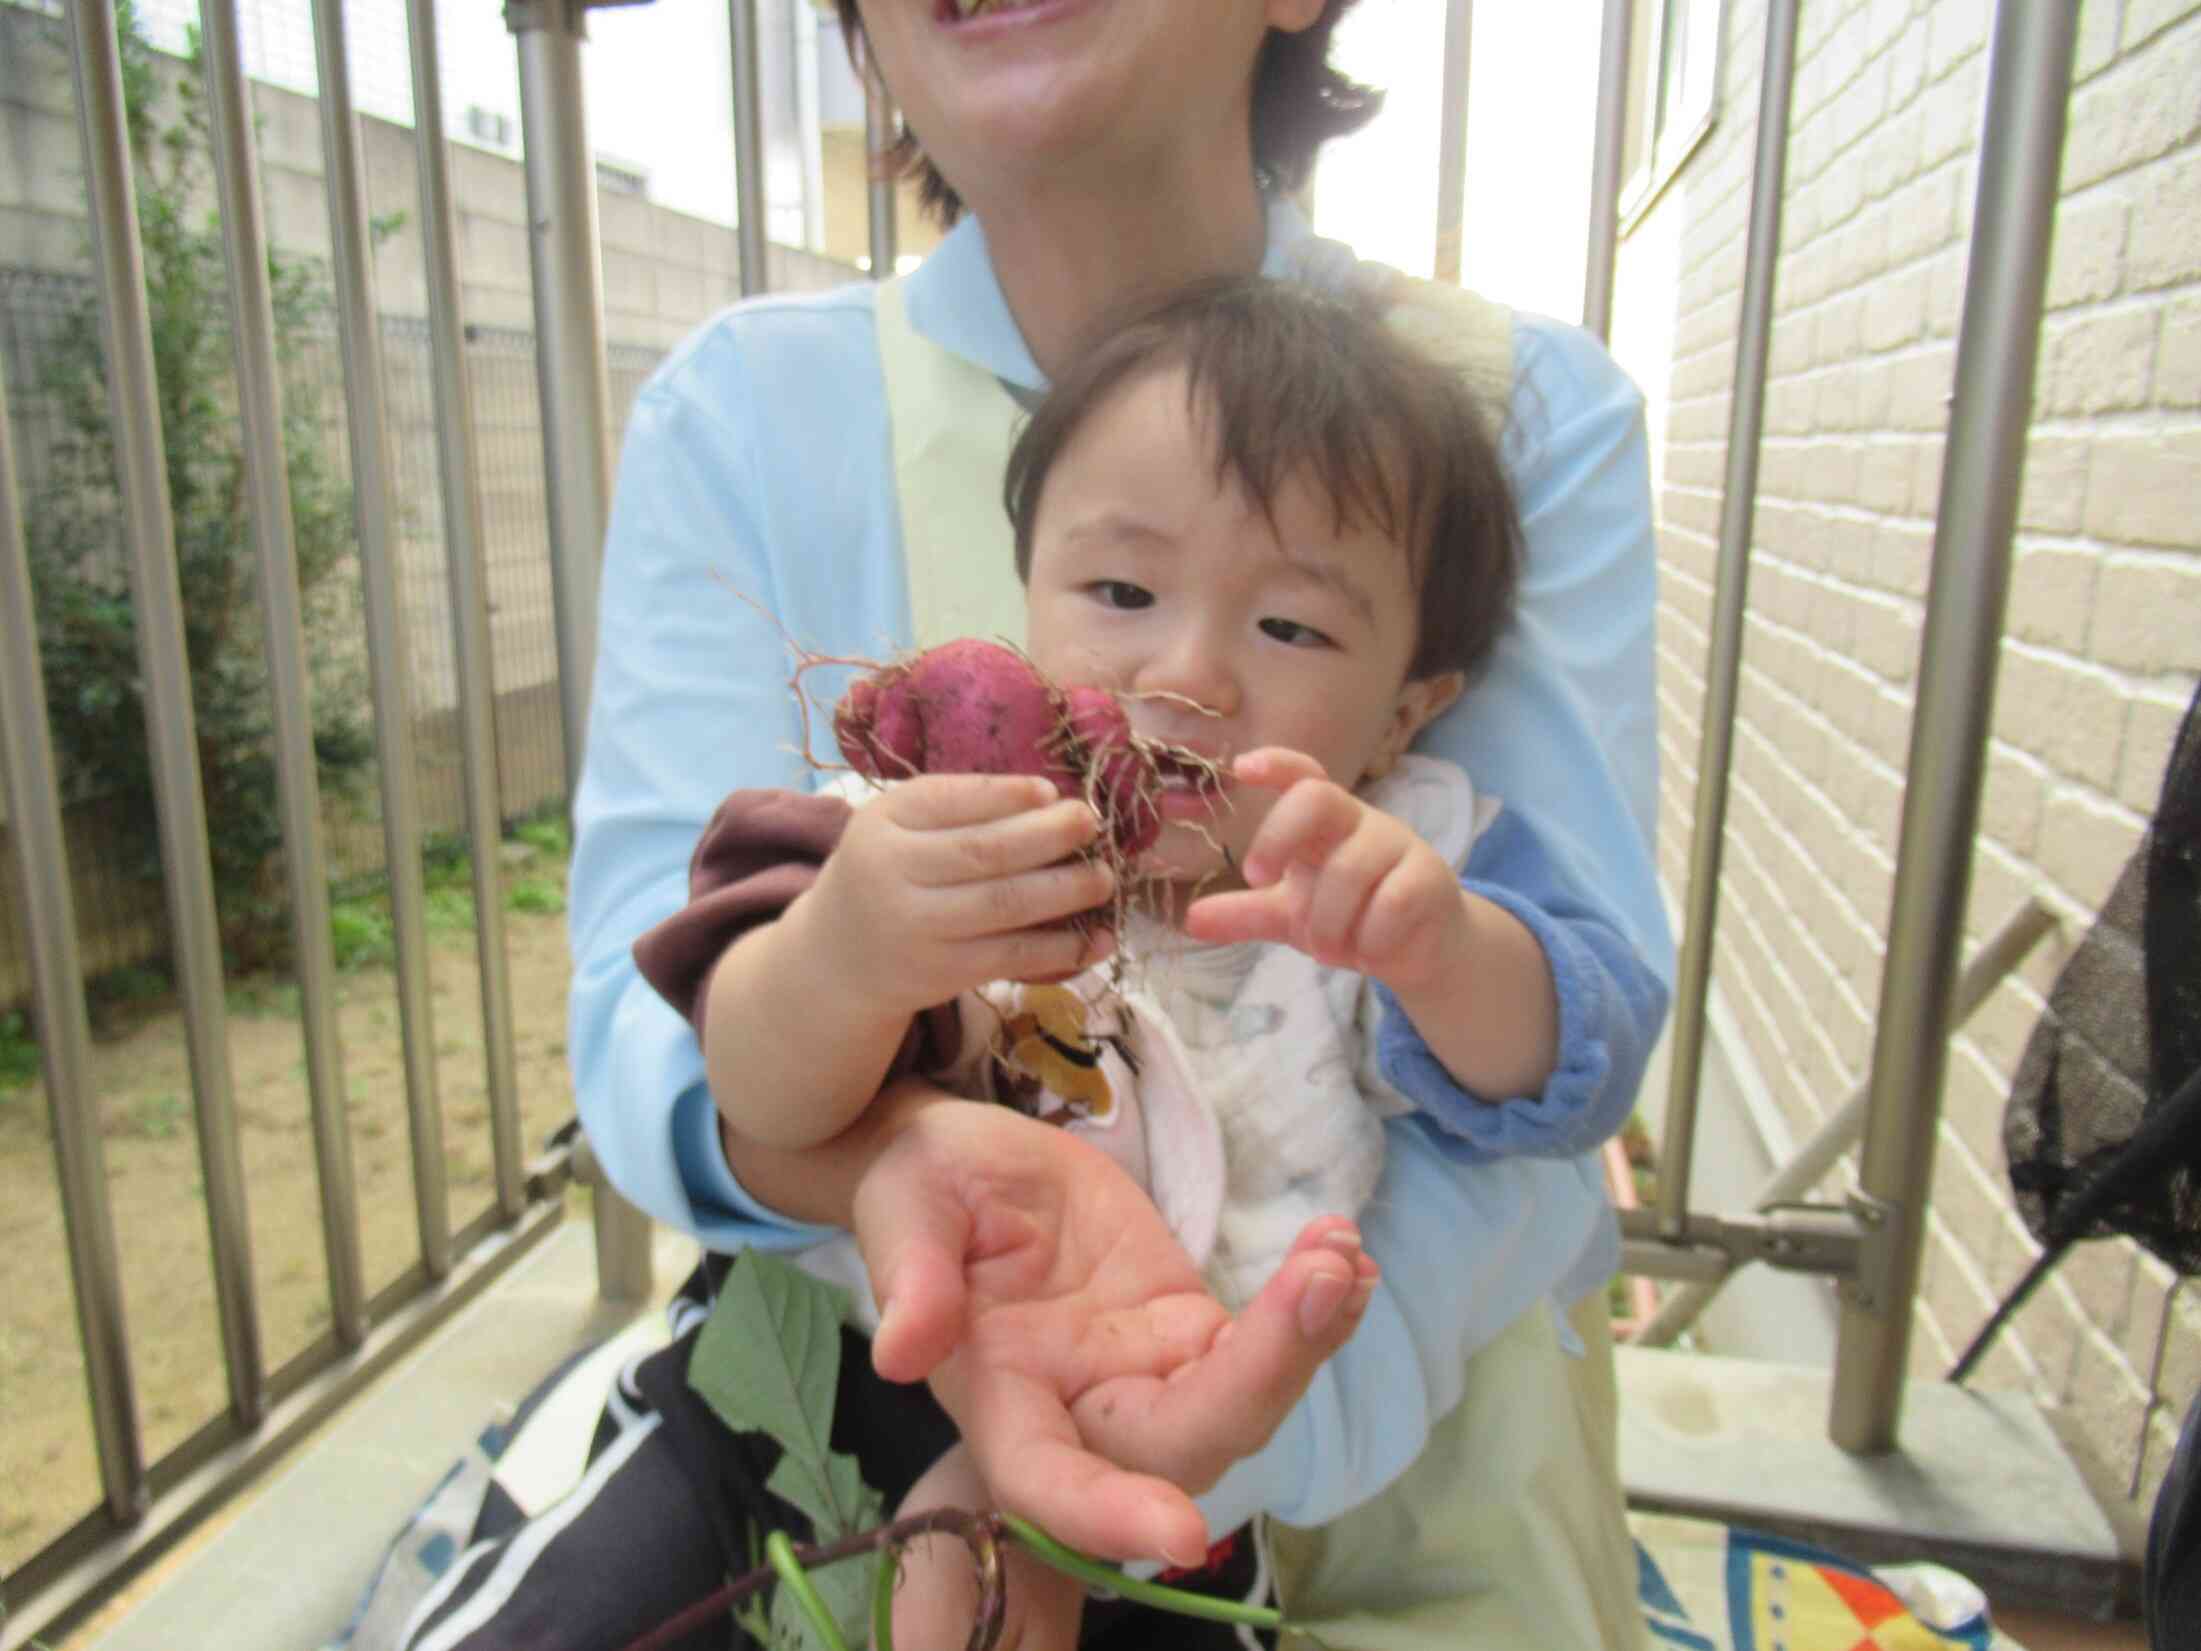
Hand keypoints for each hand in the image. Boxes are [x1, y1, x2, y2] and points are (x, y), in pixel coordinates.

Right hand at [803, 773, 1113, 1014]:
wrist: (837, 960)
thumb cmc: (885, 875)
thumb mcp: (895, 827)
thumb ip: (954, 807)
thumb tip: (1047, 797)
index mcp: (882, 823)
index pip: (950, 800)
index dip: (1007, 795)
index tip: (1053, 791)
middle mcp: (893, 875)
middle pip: (986, 852)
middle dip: (1050, 836)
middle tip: (1092, 823)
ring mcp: (919, 929)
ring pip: (1006, 905)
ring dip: (1067, 891)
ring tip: (1105, 878)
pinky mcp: (944, 973)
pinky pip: (1013, 956)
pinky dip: (1062, 948)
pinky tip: (1099, 939)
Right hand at [852, 1086, 1377, 1566]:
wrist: (967, 1162)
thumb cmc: (921, 1186)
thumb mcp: (905, 1204)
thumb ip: (911, 1277)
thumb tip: (900, 1353)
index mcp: (1000, 1400)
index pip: (1049, 1481)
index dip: (1109, 1514)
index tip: (1184, 1532)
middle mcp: (1080, 1410)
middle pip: (1183, 1442)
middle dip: (1264, 1377)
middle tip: (1325, 1279)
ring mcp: (1142, 1374)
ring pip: (1238, 1399)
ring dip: (1304, 1339)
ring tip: (1342, 1257)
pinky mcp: (1186, 1330)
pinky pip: (1261, 1345)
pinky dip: (1314, 1313)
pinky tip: (1349, 1259)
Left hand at [1184, 747, 1470, 993]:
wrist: (1418, 951)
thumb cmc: (1350, 917)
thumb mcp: (1290, 915)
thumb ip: (1245, 913)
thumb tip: (1189, 920)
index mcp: (1326, 821)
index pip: (1304, 775)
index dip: (1276, 764)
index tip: (1242, 768)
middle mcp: (1362, 821)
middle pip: (1319, 798)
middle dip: (1278, 838)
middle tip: (1259, 882)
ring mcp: (1400, 845)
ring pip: (1349, 870)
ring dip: (1327, 922)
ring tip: (1328, 949)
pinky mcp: (1430, 878)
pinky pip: (1391, 903)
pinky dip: (1369, 938)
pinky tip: (1370, 950)